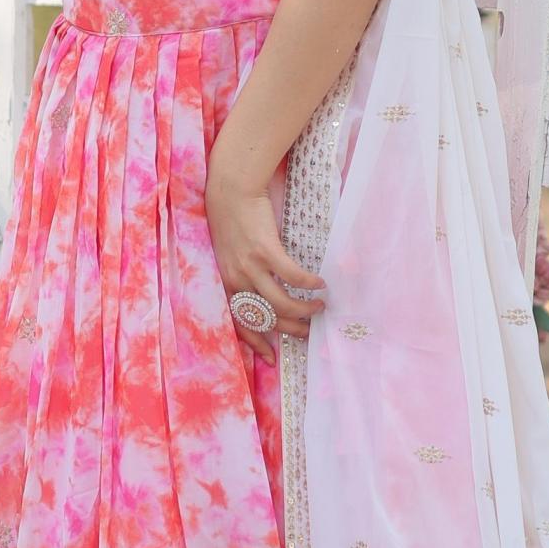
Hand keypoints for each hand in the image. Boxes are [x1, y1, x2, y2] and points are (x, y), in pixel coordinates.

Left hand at [206, 155, 326, 359]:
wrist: (230, 190)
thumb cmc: (232, 220)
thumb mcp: (230, 254)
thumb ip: (244, 273)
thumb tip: (264, 289)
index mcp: (228, 282)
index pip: (240, 322)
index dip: (256, 342)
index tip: (271, 357)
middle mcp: (237, 279)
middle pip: (266, 317)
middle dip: (289, 329)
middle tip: (308, 330)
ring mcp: (251, 265)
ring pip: (281, 302)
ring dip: (303, 309)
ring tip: (320, 307)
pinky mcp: (265, 250)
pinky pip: (292, 275)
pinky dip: (308, 283)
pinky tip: (320, 284)